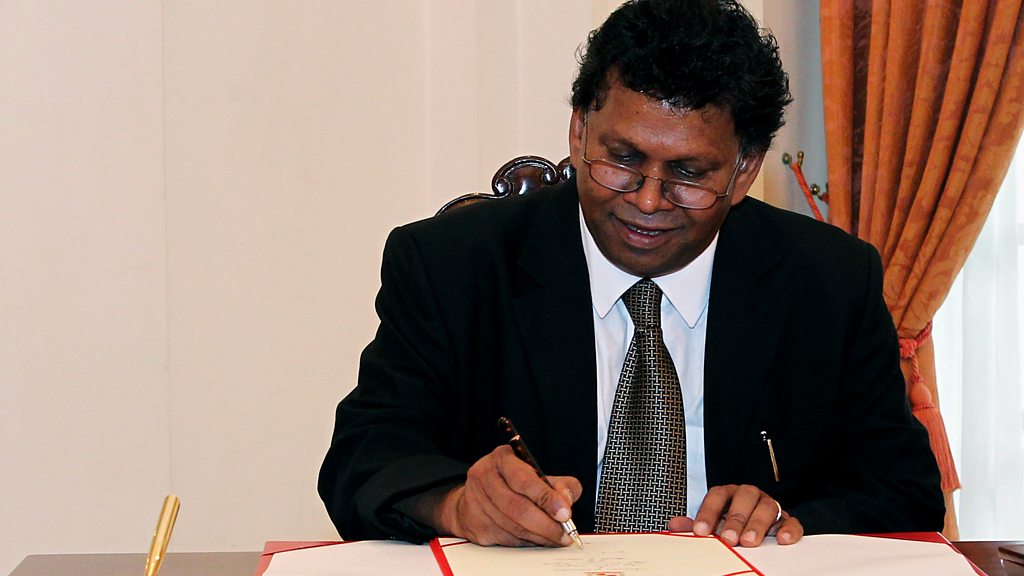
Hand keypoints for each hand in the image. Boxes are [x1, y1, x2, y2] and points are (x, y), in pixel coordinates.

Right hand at [434, 445, 581, 546]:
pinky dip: (526, 542)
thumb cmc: (511, 482)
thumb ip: (559, 484)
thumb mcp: (538, 474)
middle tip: (564, 534)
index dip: (546, 499)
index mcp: (502, 459)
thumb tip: (566, 501)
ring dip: (539, 537)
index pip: (525, 480)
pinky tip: (537, 540)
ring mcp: (476, 501)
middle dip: (546, 525)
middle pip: (518, 508)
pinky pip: (505, 539)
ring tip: (555, 539)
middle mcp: (484, 477)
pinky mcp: (474, 524)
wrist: (475, 495)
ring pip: (513, 527)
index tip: (565, 513)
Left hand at [666, 484, 802, 546]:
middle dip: (735, 518)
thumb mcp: (711, 524)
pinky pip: (791, 521)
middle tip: (728, 538)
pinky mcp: (786, 519)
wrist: (753, 528)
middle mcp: (749, 495)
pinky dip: (788, 529)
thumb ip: (694, 524)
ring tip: (749, 541)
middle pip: (744, 498)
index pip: (717, 495)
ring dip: (758, 524)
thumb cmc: (729, 524)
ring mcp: (769, 505)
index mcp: (728, 493)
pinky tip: (781, 539)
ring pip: (767, 507)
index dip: (708, 512)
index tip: (701, 530)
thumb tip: (674, 525)